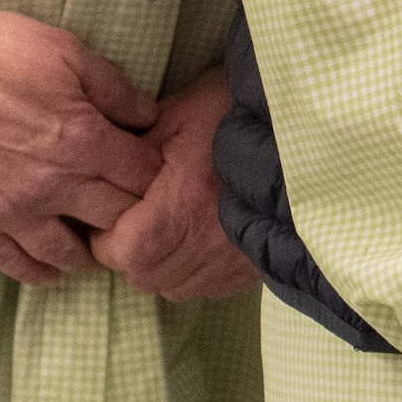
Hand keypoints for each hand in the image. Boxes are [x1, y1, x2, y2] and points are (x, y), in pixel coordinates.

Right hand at [0, 12, 162, 282]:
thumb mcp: (64, 50)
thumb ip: (114, 88)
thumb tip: (149, 116)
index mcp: (84, 140)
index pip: (144, 176)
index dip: (155, 173)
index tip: (151, 171)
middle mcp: (54, 186)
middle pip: (116, 219)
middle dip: (131, 214)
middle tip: (132, 211)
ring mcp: (11, 212)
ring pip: (69, 254)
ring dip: (90, 253)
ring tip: (97, 246)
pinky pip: (15, 266)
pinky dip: (41, 273)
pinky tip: (53, 270)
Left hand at [85, 67, 259, 304]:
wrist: (304, 134)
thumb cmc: (234, 118)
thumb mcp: (172, 119)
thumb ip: (127, 155)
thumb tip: (98, 170)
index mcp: (160, 225)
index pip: (105, 247)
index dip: (109, 217)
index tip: (127, 191)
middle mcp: (188, 262)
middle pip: (136, 270)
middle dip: (135, 239)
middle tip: (155, 198)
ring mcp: (221, 274)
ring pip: (169, 281)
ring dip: (167, 255)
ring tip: (185, 212)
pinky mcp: (247, 276)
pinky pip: (204, 282)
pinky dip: (198, 262)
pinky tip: (211, 226)